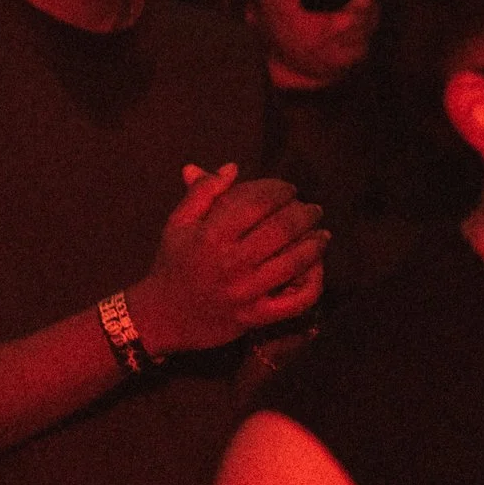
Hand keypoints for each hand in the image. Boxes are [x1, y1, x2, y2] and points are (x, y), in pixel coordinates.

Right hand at [127, 165, 327, 356]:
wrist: (160, 317)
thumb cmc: (172, 263)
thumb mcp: (178, 223)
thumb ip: (203, 191)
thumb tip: (233, 167)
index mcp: (211, 234)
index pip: (257, 202)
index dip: (280, 190)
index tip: (289, 189)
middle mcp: (230, 262)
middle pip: (281, 229)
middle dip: (304, 214)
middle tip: (313, 209)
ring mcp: (244, 292)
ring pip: (293, 262)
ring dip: (315, 244)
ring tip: (322, 235)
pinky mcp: (254, 317)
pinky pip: (294, 302)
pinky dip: (312, 284)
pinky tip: (316, 269)